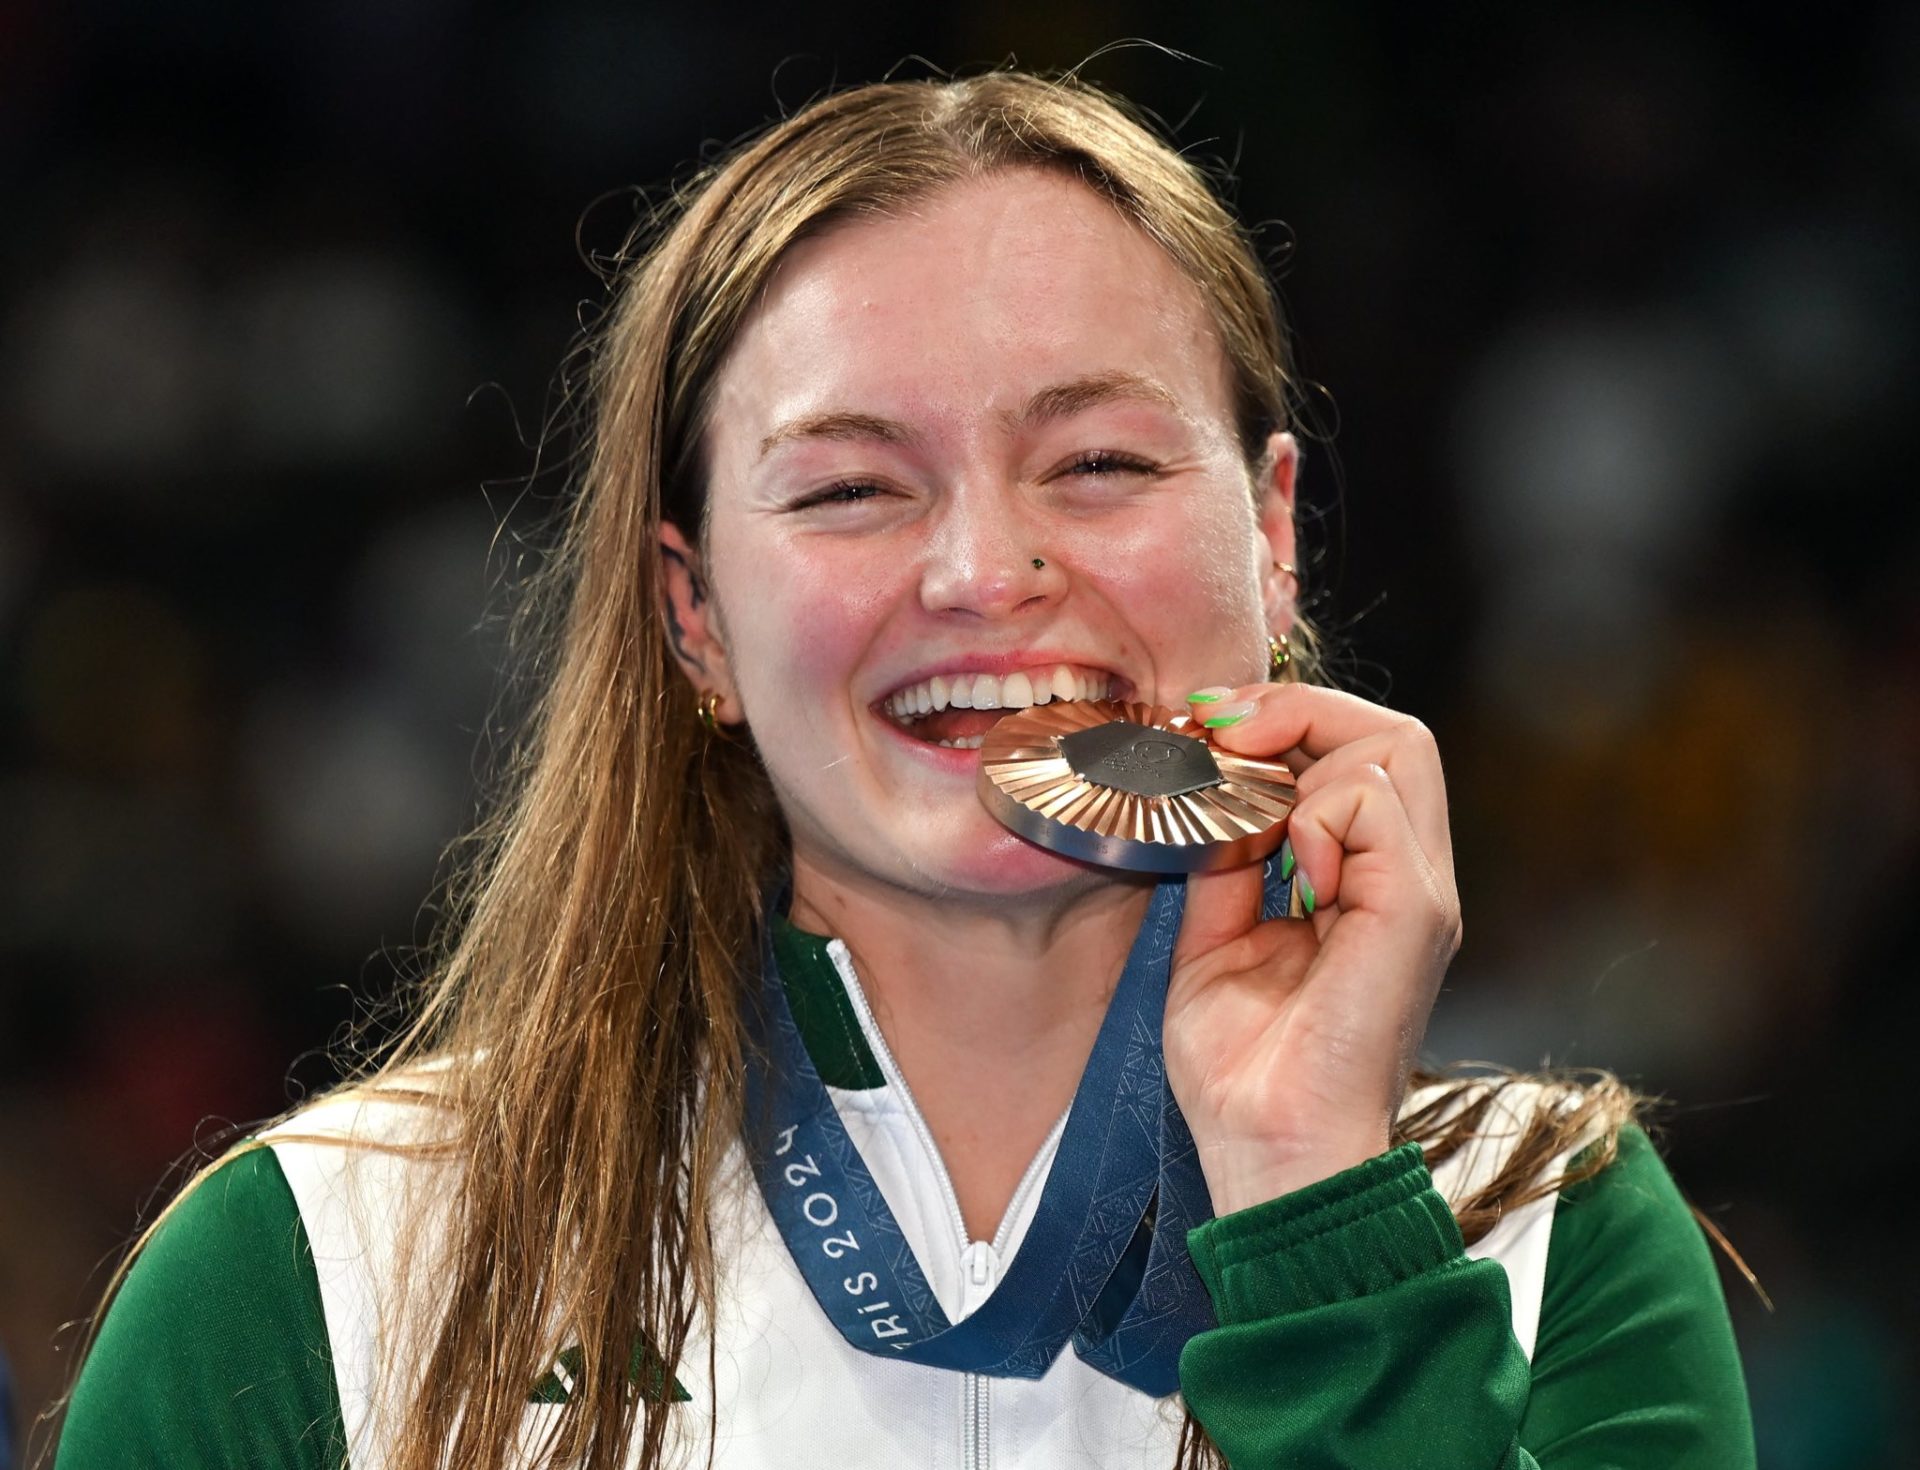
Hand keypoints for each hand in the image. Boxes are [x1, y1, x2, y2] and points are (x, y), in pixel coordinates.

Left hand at [1164, 684, 1461, 1213]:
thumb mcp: (1212, 938)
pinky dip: (1312, 814)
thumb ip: (1224, 864)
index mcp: (1368, 883)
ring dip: (1300, 760)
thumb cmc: (1243, 1070)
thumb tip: (1205, 791)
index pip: (1361, 752)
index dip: (1284, 720)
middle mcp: (1406, 879)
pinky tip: (1284, 871)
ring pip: (1395, 746)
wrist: (1268, 1150)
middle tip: (1218, 733)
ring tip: (1248, 821)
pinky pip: (1374, 802)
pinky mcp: (1413, 913)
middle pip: (1392, 731)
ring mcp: (1418, 893)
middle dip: (1295, 711)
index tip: (1204, 727)